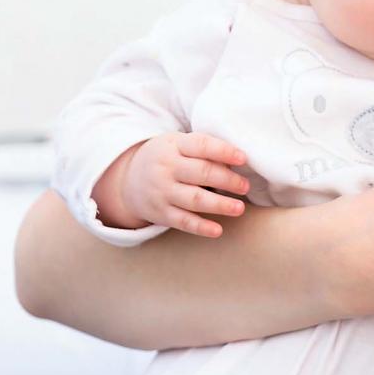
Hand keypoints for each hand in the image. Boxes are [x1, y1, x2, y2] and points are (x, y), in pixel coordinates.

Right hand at [92, 132, 250, 237]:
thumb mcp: (178, 144)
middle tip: (245, 186)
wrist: (128, 180)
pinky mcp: (161, 213)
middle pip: (201, 173)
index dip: (223, 151)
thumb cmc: (166, 159)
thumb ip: (203, 149)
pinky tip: (218, 230)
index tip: (243, 158)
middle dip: (227, 180)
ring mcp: (162, 191)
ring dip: (219, 205)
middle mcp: (167, 168)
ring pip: (194, 199)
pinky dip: (201, 227)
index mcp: (174, 145)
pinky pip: (183, 221)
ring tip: (240, 208)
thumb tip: (238, 160)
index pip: (201, 145)